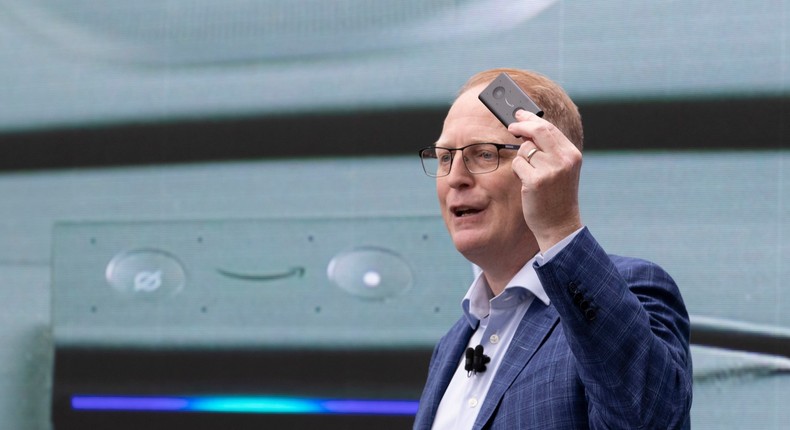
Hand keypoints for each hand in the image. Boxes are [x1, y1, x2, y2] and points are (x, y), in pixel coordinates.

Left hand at [509, 110, 582, 252]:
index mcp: (572, 155)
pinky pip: (517, 164)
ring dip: (521, 159)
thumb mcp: (561, 171)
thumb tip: (527, 130)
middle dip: (521, 125)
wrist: (560, 225)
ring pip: (524, 149)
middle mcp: (564, 160)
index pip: (550, 128)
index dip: (532, 119)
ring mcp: (551, 170)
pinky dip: (517, 172)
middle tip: (510, 126)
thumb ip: (550, 150)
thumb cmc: (556, 198)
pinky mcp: (536, 181)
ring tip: (529, 175)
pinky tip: (526, 184)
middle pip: (537, 131)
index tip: (520, 114)